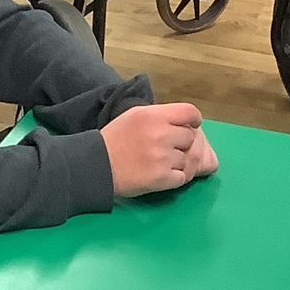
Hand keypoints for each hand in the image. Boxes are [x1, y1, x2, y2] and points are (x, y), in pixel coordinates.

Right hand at [102, 103, 218, 195]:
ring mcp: (163, 157)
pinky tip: (160, 174)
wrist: (97, 166)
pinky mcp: (162, 178)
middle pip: (191, 137)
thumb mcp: (135, 115)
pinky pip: (182, 177)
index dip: (193, 119)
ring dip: (177, 162)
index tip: (190, 126)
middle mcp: (161, 134)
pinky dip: (174, 177)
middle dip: (182, 143)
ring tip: (160, 162)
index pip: (190, 112)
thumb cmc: (115, 139)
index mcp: (154, 116)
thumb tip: (184, 120)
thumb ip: (160, 115)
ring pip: (187, 159)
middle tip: (167, 148)